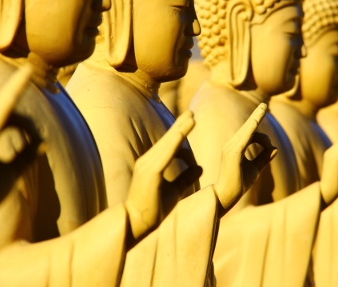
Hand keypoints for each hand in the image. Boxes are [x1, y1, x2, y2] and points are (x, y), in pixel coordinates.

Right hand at [0, 65, 33, 240]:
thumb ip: (27, 156)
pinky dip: (3, 108)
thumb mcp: (13, 172)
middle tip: (32, 66)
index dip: (17, 91)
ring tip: (28, 72)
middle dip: (17, 85)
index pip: (6, 109)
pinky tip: (15, 95)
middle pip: (2, 104)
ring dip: (13, 90)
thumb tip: (45, 141)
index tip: (31, 72)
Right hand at [125, 111, 201, 241]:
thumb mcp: (175, 191)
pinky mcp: (149, 173)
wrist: (137, 225)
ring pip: (167, 144)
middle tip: (192, 113)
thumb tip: (200, 168)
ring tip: (192, 117)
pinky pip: (164, 155)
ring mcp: (146, 166)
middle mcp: (147, 162)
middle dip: (180, 126)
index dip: (180, 132)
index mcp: (153, 165)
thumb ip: (186, 178)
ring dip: (179, 130)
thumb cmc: (154, 209)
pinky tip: (183, 134)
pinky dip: (174, 143)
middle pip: (167, 140)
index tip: (191, 120)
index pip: (169, 145)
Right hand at [214, 103, 277, 212]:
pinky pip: (243, 139)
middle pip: (248, 129)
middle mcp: (231, 145)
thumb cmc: (238, 184)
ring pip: (247, 131)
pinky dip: (250, 130)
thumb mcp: (255, 169)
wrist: (226, 196)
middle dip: (257, 116)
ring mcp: (230, 148)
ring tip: (264, 109)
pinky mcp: (232, 154)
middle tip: (264, 104)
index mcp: (235, 147)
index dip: (259, 129)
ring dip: (258, 123)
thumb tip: (275, 148)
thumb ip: (264, 158)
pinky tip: (256, 121)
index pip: (249, 133)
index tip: (266, 121)